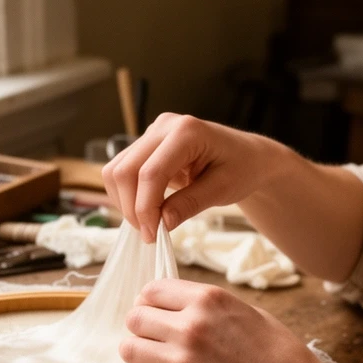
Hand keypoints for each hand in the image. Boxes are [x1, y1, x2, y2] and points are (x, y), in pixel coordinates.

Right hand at [102, 113, 278, 241]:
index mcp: (187, 131)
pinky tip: (146, 211)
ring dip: (125, 202)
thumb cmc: (241, 168)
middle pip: (125, 170)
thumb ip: (191, 203)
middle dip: (131, 208)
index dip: (145, 207)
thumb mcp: (223, 189)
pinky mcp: (145, 145)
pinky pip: (122, 171)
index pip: (150, 173)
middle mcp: (163, 126)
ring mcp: (152, 133)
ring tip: (148, 225)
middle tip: (149, 235)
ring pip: (116, 171)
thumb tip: (162, 223)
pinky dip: (127, 195)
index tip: (152, 235)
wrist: (246, 155)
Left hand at [118, 279, 343, 362]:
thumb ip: (206, 305)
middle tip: (154, 340)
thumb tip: (171, 306)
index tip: (155, 314)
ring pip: (128, 348)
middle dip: (141, 328)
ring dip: (137, 353)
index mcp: (208, 299)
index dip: (149, 302)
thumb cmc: (278, 354)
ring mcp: (182, 362)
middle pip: (135, 318)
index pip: (151, 290)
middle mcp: (191, 326)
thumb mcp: (245, 310)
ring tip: (151, 361)